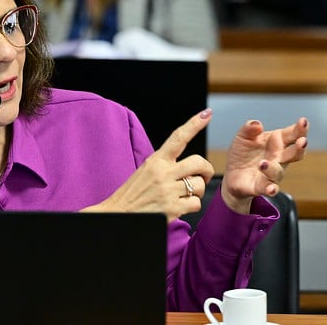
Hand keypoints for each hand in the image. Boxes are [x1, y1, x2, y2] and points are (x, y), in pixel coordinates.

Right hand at [85, 108, 214, 221]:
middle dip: (206, 170)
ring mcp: (168, 191)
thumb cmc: (134, 192)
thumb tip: (191, 165)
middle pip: (199, 162)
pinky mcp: (172, 208)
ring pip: (200, 185)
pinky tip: (179, 207)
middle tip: (203, 176)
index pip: (178, 138)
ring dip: (197, 192)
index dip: (195, 124)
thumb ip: (166, 164)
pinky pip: (196, 203)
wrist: (119, 213)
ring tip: (183, 195)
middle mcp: (163, 173)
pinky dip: (191, 206)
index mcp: (156, 160)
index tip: (207, 113)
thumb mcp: (146, 170)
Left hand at [221, 117, 308, 213]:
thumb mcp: (242, 137)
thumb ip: (249, 129)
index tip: (303, 121)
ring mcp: (271, 173)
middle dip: (299, 147)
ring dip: (272, 168)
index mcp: (276, 142)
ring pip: (278, 171)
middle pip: (294, 153)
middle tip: (302, 141)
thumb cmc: (243, 153)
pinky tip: (271, 189)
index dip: (299, 129)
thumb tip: (256, 124)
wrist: (232, 175)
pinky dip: (271, 189)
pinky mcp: (261, 186)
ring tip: (263, 163)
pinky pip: (269, 188)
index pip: (292, 135)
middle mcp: (278, 158)